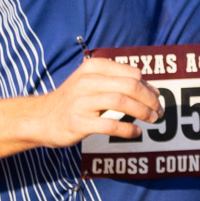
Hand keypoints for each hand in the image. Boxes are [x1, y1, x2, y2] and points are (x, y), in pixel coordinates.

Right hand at [35, 57, 160, 145]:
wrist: (40, 118)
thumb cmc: (75, 101)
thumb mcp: (94, 84)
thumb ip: (120, 83)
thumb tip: (154, 92)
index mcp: (93, 67)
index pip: (132, 74)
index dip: (149, 87)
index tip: (156, 98)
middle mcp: (86, 81)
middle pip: (130, 86)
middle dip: (150, 100)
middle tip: (159, 112)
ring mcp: (80, 101)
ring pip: (121, 102)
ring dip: (143, 112)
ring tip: (152, 119)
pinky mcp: (77, 122)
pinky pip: (110, 125)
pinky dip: (128, 129)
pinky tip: (136, 132)